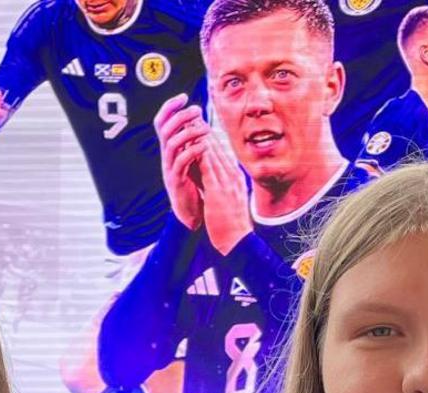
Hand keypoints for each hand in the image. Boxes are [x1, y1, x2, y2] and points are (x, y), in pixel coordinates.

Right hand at [154, 94, 208, 228]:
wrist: (191, 212)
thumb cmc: (195, 184)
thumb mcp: (192, 159)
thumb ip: (192, 141)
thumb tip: (199, 119)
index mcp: (170, 149)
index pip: (162, 123)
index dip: (169, 107)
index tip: (183, 96)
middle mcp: (166, 157)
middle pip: (165, 129)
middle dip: (180, 115)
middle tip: (197, 109)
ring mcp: (169, 169)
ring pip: (172, 144)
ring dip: (188, 132)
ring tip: (205, 128)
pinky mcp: (177, 181)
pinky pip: (181, 162)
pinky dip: (193, 151)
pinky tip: (205, 146)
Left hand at [199, 131, 253, 255]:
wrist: (236, 240)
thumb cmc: (232, 226)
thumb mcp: (231, 203)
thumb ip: (225, 190)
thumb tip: (217, 184)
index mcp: (235, 179)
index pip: (223, 154)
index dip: (212, 140)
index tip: (202, 128)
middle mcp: (232, 176)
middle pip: (218, 149)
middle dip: (205, 133)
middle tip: (194, 118)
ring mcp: (226, 181)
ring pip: (213, 153)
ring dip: (201, 137)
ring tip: (190, 124)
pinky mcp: (218, 189)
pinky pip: (207, 166)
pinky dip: (199, 152)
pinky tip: (190, 142)